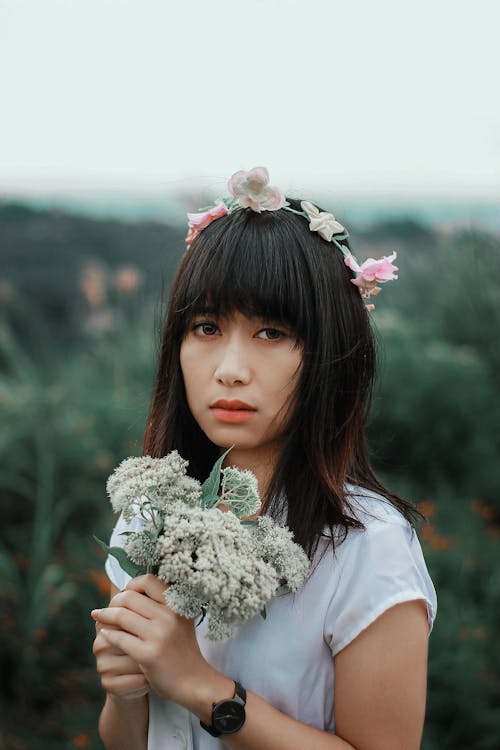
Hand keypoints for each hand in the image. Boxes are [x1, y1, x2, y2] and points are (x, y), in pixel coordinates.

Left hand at [91, 574, 216, 706]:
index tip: (125, 594)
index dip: (132, 585)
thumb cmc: (181, 647)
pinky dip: (108, 634)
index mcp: (177, 603)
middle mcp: (170, 616)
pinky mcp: (149, 654)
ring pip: (121, 616)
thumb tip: (129, 588)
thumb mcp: (179, 618)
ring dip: (105, 616)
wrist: (193, 681)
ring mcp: (160, 635)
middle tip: (105, 609)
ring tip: (98, 617)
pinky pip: (120, 638)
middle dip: (113, 602)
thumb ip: (161, 603)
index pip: (148, 581)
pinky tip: (104, 634)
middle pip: (130, 597)